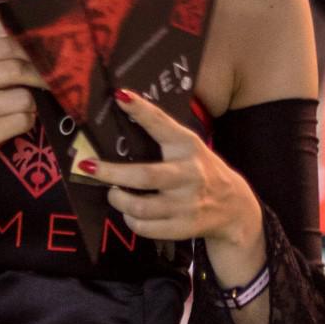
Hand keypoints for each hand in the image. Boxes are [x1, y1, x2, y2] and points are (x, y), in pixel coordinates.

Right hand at [0, 15, 38, 180]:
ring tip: (24, 108)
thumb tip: (37, 50)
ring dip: (33, 104)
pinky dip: (27, 122)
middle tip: (49, 85)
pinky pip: (20, 122)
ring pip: (23, 98)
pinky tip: (16, 122)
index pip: (8, 44)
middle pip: (18, 69)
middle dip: (41, 78)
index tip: (47, 61)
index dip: (34, 52)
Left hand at [77, 93, 263, 271]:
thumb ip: (164, 136)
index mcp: (188, 147)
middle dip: (110, 172)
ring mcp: (187, 204)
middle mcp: (189, 174)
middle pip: (144, 176)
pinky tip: (131, 212)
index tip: (120, 96)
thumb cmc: (202, 171)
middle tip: (88, 167)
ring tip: (114, 192)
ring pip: (139, 206)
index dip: (141, 110)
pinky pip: (145, 227)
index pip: (162, 125)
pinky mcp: (183, 227)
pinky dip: (131, 219)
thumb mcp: (190, 148)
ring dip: (118, 199)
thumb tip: (122, 113)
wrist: (236, 208)